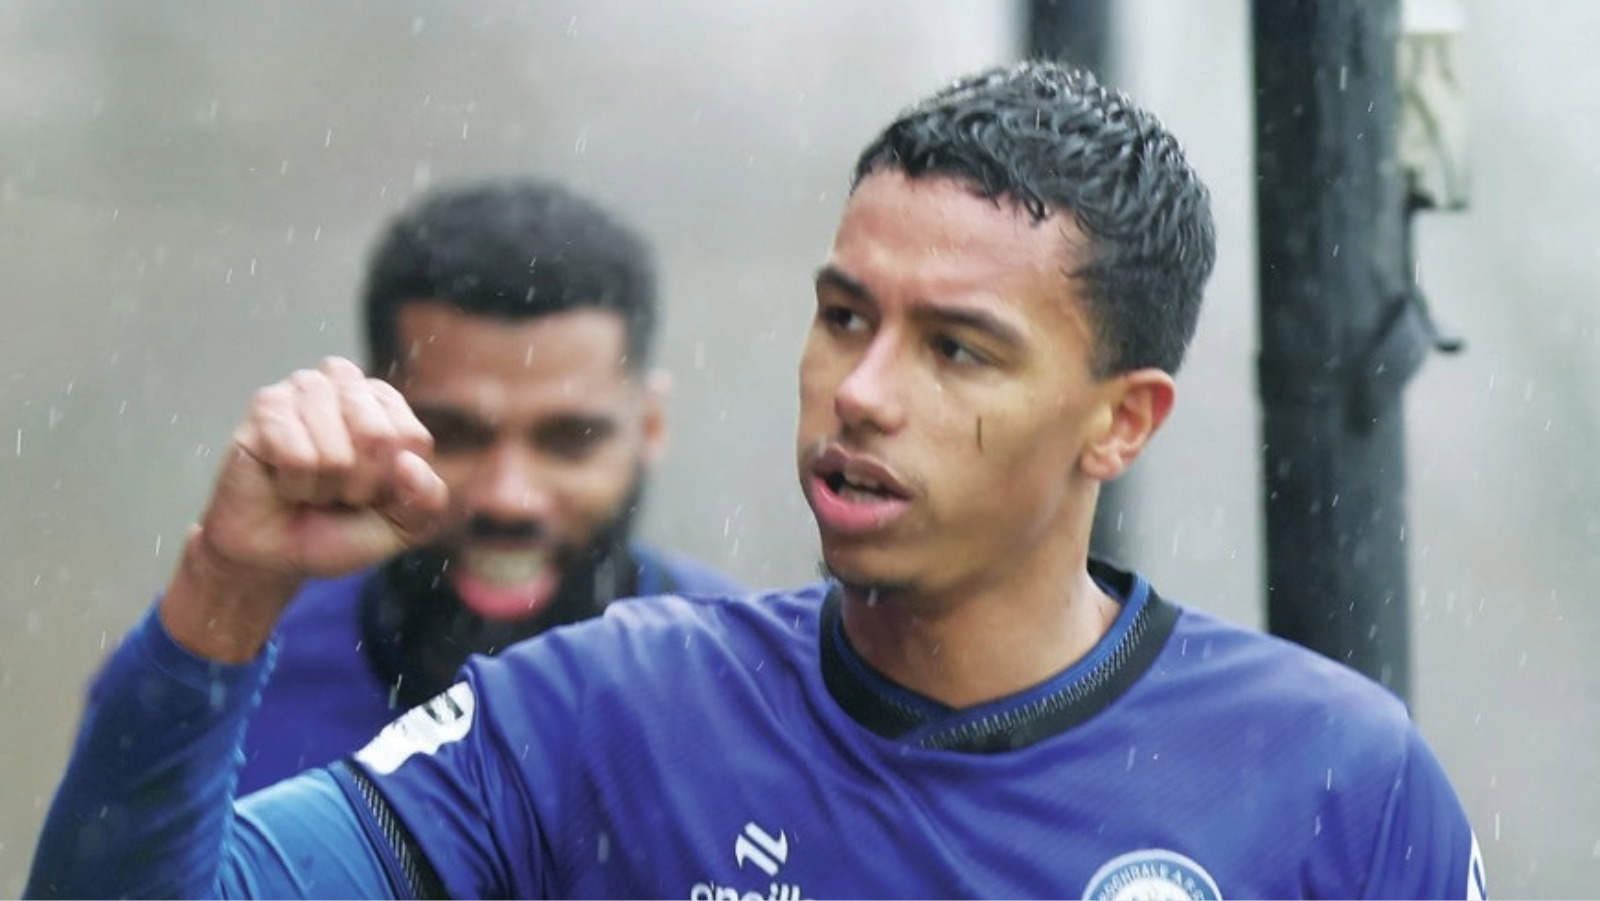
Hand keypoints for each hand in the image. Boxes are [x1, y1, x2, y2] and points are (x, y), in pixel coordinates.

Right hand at [161, 357, 447, 660]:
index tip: (368, 491)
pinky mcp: (266, 406)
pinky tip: (282, 480)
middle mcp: (345, 381)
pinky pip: (298, 457)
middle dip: (359, 484)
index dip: (391, 482)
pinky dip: (294, 484)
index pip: (412, 440)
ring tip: (309, 485)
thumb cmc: (338, 529)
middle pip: (378, 438)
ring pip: (336, 453)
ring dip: (323, 486)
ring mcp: (303, 387)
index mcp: (386, 400)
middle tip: (336, 491)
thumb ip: (426, 500)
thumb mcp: (401, 525)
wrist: (274, 554)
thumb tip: (410, 464)